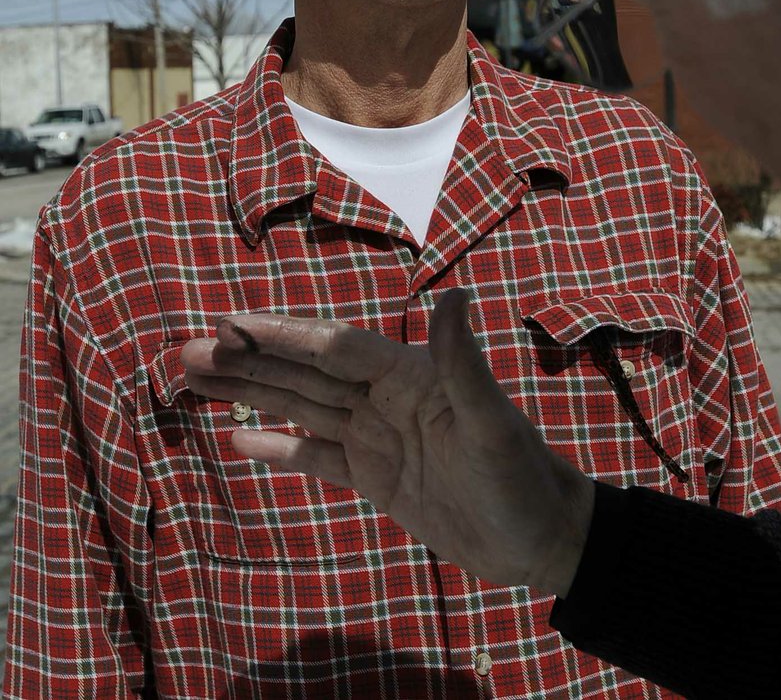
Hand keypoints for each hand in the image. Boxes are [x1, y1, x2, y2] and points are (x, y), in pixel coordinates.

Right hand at [180, 289, 593, 595]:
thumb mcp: (492, 424)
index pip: (331, 347)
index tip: (230, 322)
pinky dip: (277, 447)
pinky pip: (314, 456)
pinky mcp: (372, 476)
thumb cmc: (521, 478)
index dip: (282, 334)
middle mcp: (383, 396)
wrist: (539, 540)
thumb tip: (456, 294)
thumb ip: (464, 363)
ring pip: (300, 407)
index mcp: (408, 374)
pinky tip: (238, 437)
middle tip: (187, 349)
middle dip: (247, 359)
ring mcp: (374, 435)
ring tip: (195, 378)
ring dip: (249, 392)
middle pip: (303, 372)